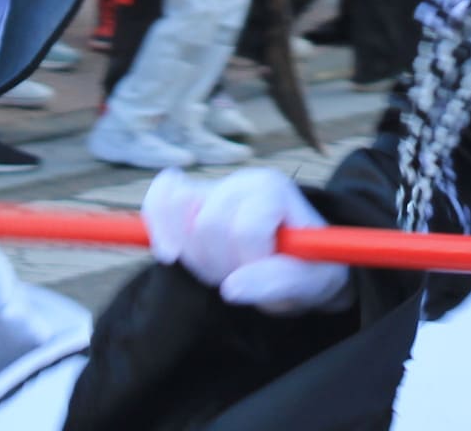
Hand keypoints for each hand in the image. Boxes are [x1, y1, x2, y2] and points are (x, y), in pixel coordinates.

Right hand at [142, 167, 350, 315]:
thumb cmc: (309, 270)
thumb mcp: (311, 283)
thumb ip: (277, 283)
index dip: (253, 262)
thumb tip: (231, 289)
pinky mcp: (189, 200)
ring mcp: (213, 188)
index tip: (268, 276)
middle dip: (222, 265)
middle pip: (207, 226)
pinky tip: (169, 252)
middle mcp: (242, 181)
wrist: (299, 262)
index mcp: (275, 191)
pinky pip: (158, 201)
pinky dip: (159, 227)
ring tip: (221, 268)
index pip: (246, 229)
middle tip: (242, 277)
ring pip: (179, 221)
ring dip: (195, 258)